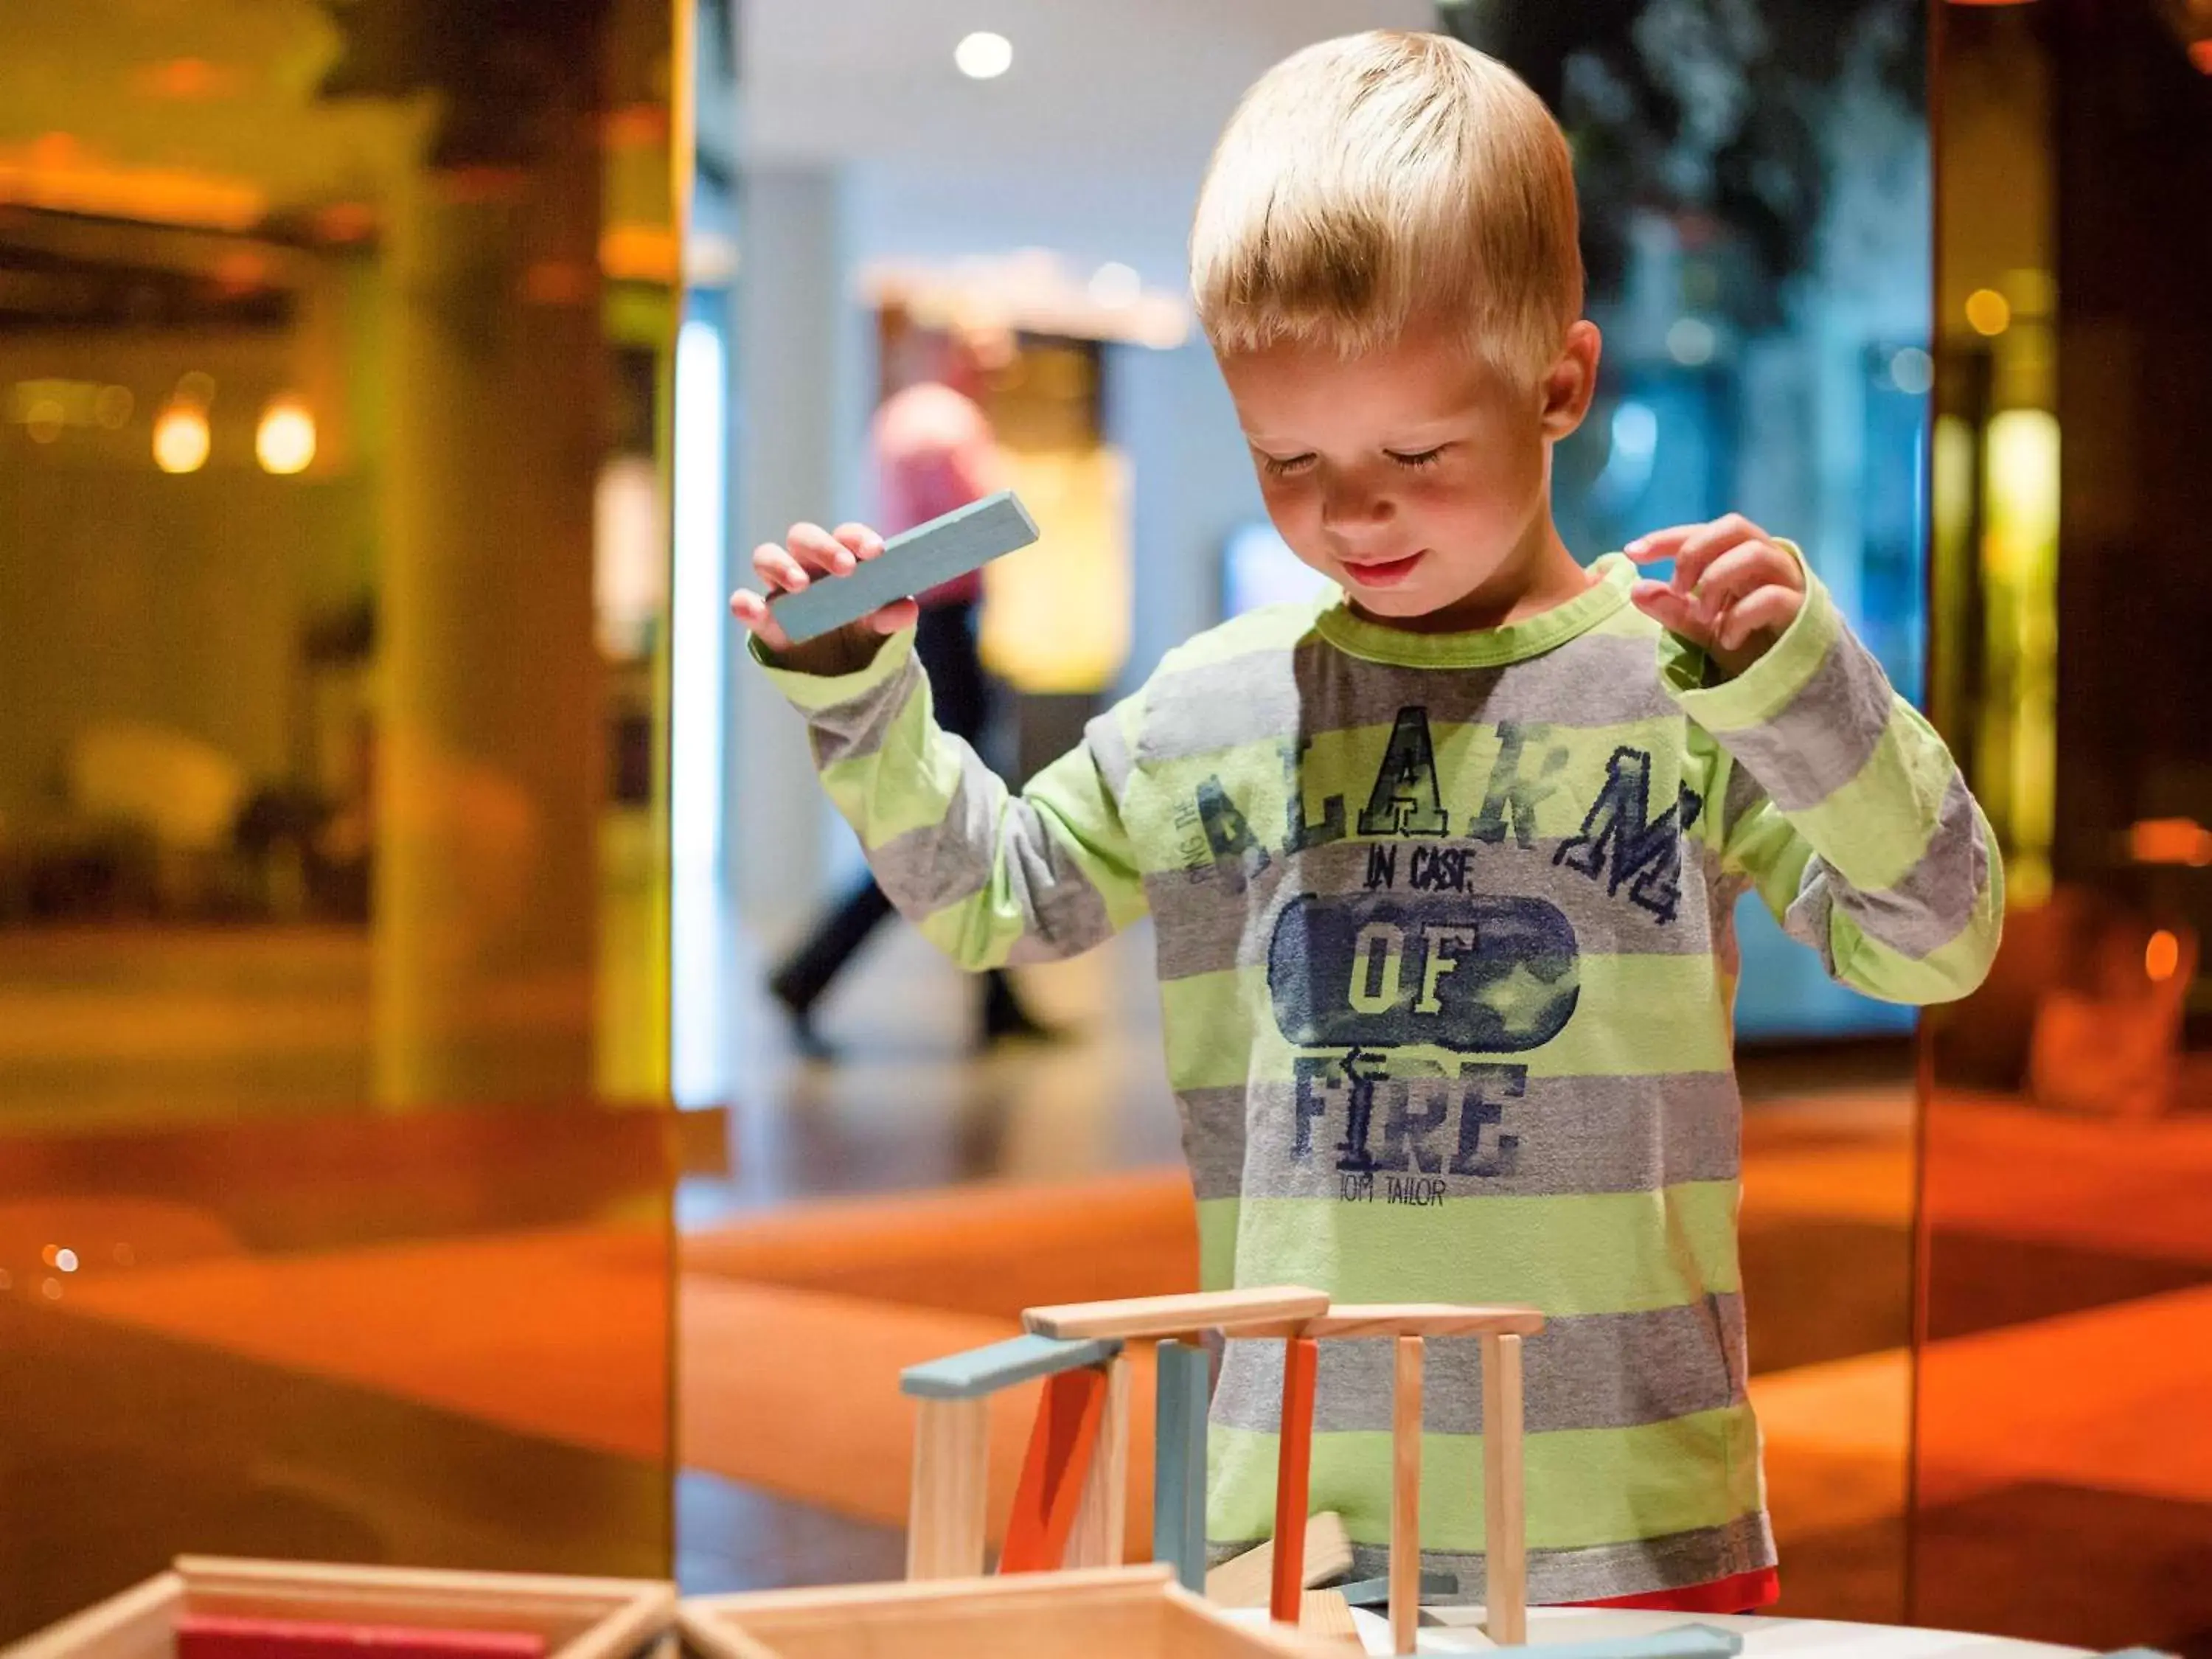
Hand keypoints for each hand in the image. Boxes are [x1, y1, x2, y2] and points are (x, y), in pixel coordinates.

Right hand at [730, 520, 917, 671]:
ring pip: (766, 556)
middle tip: (846, 568)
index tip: (877, 552)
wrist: (837, 667)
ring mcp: (779, 588)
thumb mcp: (880, 627)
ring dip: (782, 565)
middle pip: (803, 536)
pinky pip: (744, 602)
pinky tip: (755, 611)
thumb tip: (907, 609)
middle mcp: (806, 564)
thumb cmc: (859, 629)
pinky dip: (745, 604)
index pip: (846, 535)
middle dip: (823, 547)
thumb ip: (891, 617)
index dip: (858, 538)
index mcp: (840, 556)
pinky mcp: (762, 617)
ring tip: (801, 586)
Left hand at [1624, 514, 1805, 678]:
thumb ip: (1674, 609)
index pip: (1704, 532)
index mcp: (1741, 558)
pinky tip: (1727, 638)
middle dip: (1696, 551)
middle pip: (1735, 527)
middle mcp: (1768, 561)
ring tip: (1704, 615)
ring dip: (1717, 580)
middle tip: (1679, 587)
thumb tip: (1636, 589)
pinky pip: (1772, 597)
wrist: (1789, 683)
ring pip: (1755, 553)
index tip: (1632, 553)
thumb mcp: (1702, 628)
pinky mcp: (1803, 610)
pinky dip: (1741, 616)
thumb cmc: (1748, 646)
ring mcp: (1789, 582)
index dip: (1667, 537)